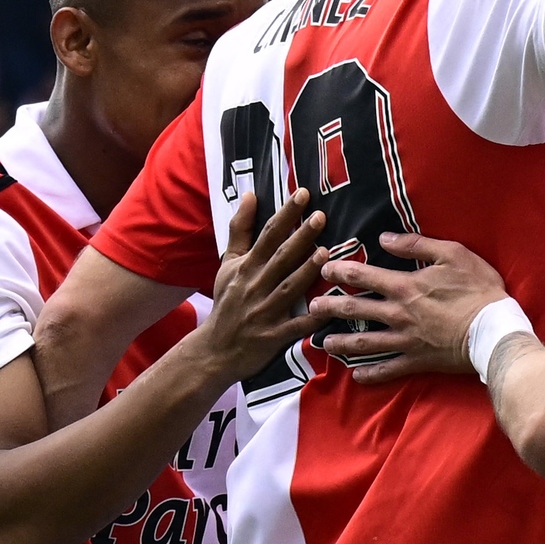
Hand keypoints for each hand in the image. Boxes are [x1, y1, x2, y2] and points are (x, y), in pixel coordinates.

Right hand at [196, 184, 338, 374]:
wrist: (215, 349)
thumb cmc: (227, 302)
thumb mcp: (227, 264)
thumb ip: (240, 230)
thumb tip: (250, 195)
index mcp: (246, 267)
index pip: (268, 235)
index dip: (286, 214)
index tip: (303, 194)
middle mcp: (255, 286)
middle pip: (281, 257)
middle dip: (300, 237)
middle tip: (321, 216)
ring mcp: (265, 312)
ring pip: (289, 288)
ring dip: (306, 271)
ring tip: (326, 253)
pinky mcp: (274, 336)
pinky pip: (296, 326)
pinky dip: (311, 319)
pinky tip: (328, 308)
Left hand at [316, 227, 513, 384]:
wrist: (495, 331)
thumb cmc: (478, 290)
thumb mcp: (452, 255)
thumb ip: (416, 245)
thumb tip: (385, 238)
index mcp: (405, 286)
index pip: (363, 276)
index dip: (340, 271)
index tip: (324, 268)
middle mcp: (398, 314)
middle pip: (355, 310)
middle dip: (330, 307)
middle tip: (310, 308)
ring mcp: (405, 340)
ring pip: (364, 342)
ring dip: (341, 342)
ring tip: (323, 343)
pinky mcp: (417, 361)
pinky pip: (388, 369)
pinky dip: (371, 374)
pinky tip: (356, 376)